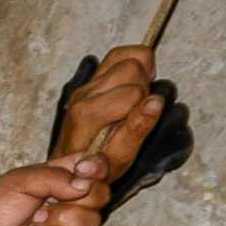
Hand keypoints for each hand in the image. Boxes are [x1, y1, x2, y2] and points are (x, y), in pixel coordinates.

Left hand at [0, 154, 117, 225]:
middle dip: (78, 197)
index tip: (83, 170)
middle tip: (46, 202)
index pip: (96, 166)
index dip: (97, 167)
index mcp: (61, 178)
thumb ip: (55, 176)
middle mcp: (70, 202)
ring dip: (61, 219)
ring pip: (92, 220)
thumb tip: (85, 184)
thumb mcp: (21, 181)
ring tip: (34, 222)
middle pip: (102, 194)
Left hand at [51, 47, 187, 202]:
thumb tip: (155, 101)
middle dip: (143, 87)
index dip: (145, 108)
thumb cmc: (94, 168)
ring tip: (136, 100)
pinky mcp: (90, 80)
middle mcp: (83, 95)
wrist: (70, 169)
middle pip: (131, 68)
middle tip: (139, 110)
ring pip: (126, 57)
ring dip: (140, 74)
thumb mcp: (118, 158)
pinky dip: (135, 62)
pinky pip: (119, 55)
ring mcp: (85, 85)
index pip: (133, 93)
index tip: (139, 123)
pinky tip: (134, 84)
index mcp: (85, 114)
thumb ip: (137, 128)